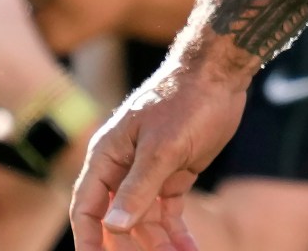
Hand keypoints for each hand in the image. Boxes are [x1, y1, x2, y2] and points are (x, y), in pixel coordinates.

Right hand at [71, 42, 252, 250]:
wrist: (220, 73)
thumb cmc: (186, 101)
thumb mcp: (163, 147)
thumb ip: (138, 187)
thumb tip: (114, 226)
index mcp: (107, 158)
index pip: (88, 209)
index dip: (90, 240)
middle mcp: (122, 169)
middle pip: (118, 220)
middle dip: (129, 247)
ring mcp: (149, 172)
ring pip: (145, 220)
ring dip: (158, 245)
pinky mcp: (175, 173)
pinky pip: (169, 211)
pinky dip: (177, 232)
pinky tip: (188, 250)